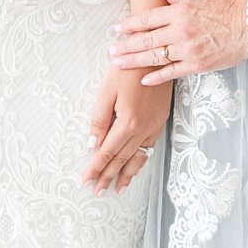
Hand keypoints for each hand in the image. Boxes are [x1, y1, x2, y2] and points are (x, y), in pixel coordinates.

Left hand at [82, 66, 172, 194]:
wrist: (156, 56)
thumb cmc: (128, 69)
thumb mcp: (107, 92)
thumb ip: (99, 120)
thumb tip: (92, 145)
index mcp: (128, 122)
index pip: (107, 152)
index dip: (96, 168)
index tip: (86, 180)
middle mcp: (143, 128)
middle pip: (122, 159)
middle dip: (109, 176)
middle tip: (98, 191)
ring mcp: (154, 126)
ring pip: (139, 157)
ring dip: (128, 174)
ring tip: (119, 189)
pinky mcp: (160, 121)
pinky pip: (149, 147)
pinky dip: (141, 161)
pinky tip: (136, 167)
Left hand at [108, 0, 245, 86]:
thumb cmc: (229, 6)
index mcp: (180, 11)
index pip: (148, 18)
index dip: (130, 24)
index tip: (117, 28)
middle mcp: (180, 31)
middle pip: (146, 39)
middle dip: (125, 45)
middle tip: (110, 49)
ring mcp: (188, 50)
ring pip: (154, 57)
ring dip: (134, 61)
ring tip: (118, 63)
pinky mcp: (197, 65)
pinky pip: (172, 72)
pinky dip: (156, 77)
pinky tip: (143, 80)